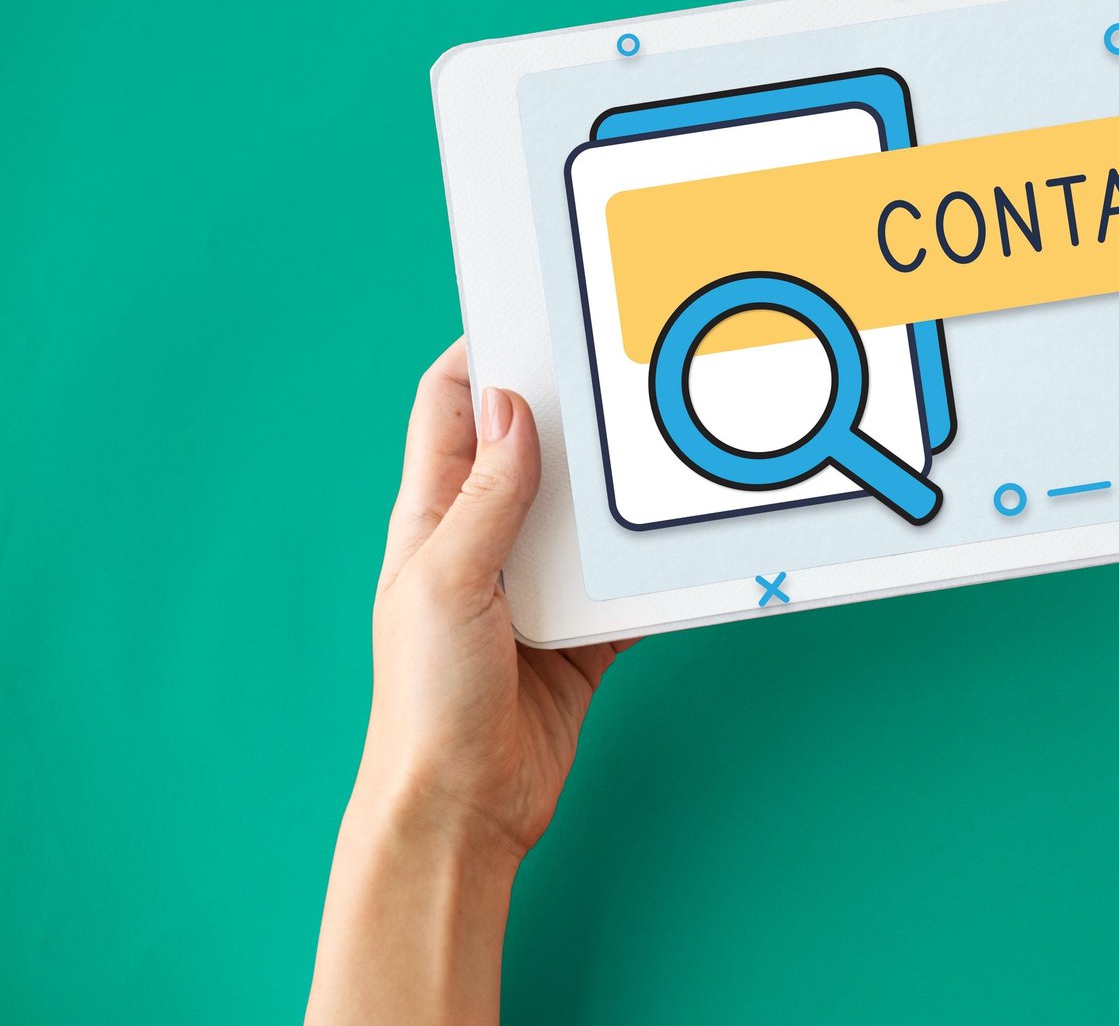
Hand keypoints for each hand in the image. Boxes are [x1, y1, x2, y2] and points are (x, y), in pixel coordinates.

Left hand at [309, 340, 634, 1024]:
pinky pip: (627, 583)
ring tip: (665, 447)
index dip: (485, 356)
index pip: (452, 408)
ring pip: (588, 512)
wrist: (463, 807)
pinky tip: (687, 543)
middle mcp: (485, 541)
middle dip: (575, 410)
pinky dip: (655, 565)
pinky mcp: (582, 633)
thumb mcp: (446, 581)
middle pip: (534, 448)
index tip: (534, 315)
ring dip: (622, 490)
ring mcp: (536, 586)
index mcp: (434, 517)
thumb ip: (486, 499)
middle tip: (623, 372)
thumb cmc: (426, 699)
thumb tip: (516, 411)